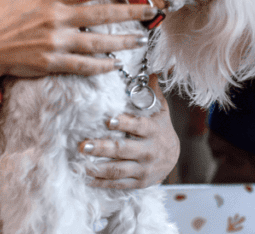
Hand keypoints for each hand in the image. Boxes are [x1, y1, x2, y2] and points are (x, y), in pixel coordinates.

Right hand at [0, 0, 160, 93]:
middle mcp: (56, 18)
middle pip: (101, 14)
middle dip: (130, 13)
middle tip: (151, 13)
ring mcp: (54, 42)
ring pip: (97, 42)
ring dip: (122, 41)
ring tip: (141, 40)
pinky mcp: (51, 62)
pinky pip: (82, 65)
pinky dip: (100, 66)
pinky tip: (115, 64)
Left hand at [79, 75, 179, 189]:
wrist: (174, 158)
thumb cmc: (161, 129)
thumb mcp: (161, 110)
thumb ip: (152, 92)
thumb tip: (149, 71)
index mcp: (152, 130)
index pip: (138, 126)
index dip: (124, 124)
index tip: (108, 121)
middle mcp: (148, 150)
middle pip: (123, 150)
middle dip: (102, 148)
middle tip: (83, 145)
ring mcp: (143, 168)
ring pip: (119, 169)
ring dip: (98, 168)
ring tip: (80, 163)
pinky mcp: (138, 182)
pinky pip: (119, 184)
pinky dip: (102, 183)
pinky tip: (87, 179)